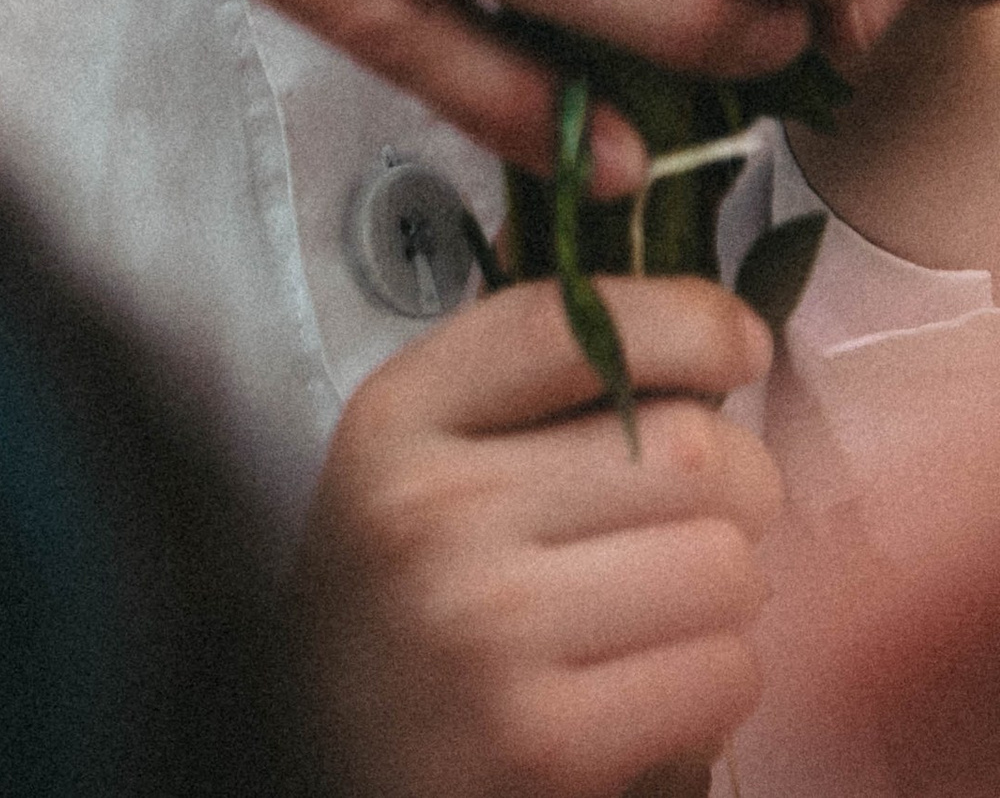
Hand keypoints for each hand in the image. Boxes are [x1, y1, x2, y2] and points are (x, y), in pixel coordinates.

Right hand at [296, 276, 778, 797]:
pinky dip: (718, 678)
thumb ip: (530, 386)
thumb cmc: (401, 602)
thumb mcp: (419, 457)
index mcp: (399, 417)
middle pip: (691, 450)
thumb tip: (710, 328)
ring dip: (728, 594)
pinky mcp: (549, 740)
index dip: (685, 319)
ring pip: (726, 566)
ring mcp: (489, 628)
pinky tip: (656, 678)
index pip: (570, 327)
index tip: (740, 339)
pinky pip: (723, 673)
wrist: (333, 758)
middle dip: (735, 484)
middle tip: (701, 515)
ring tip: (667, 606)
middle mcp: (435, 510)